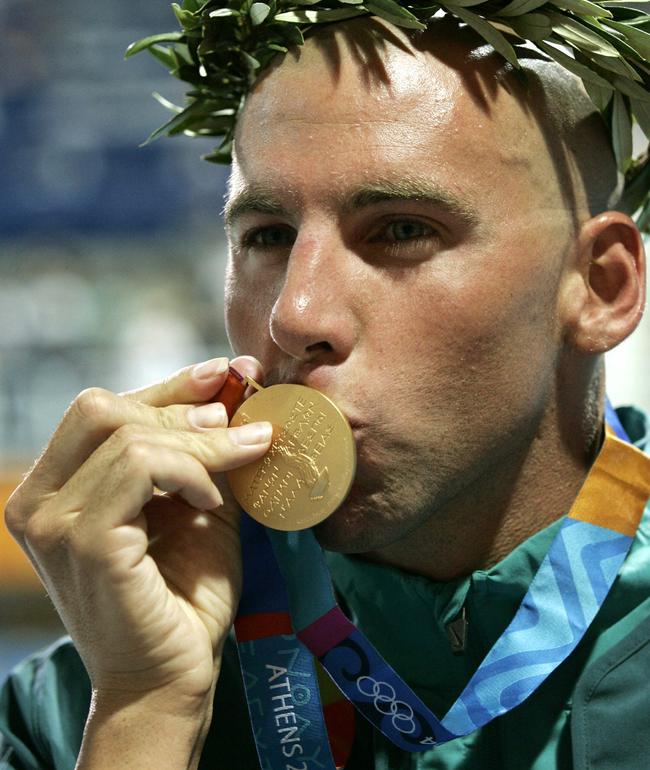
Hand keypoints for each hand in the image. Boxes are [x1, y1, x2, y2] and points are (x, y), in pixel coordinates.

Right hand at [4, 356, 271, 712]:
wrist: (173, 676)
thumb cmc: (183, 594)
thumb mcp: (197, 503)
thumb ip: (203, 449)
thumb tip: (235, 383)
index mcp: (55, 488)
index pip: (101, 409)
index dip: (169, 385)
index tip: (227, 372)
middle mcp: (38, 500)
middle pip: (101, 407)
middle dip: (181, 408)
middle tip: (238, 424)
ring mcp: (52, 522)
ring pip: (126, 434)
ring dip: (197, 443)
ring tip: (234, 468)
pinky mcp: (85, 542)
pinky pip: (138, 468)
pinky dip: (188, 471)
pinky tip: (211, 503)